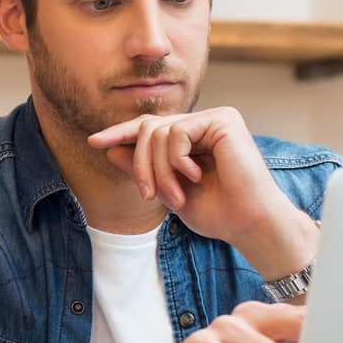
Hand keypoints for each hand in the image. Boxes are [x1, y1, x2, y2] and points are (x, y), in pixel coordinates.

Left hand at [87, 107, 314, 276]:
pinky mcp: (224, 119)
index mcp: (194, 138)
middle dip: (141, 165)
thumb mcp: (168, 191)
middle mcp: (204, 123)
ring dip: (160, 170)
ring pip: (159, 132)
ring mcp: (215, 118)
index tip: (93, 142)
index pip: (149, 128)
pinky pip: (177, 132)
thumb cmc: (218, 213)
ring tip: (176, 195)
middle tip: (147, 195)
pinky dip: (176, 160)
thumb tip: (112, 149)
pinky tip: (194, 176)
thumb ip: (144, 169)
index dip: (120, 134)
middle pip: (148, 129)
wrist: (249, 224)